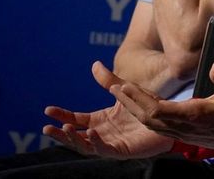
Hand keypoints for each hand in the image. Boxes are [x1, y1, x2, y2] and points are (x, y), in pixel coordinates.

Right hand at [43, 61, 173, 158]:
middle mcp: (103, 133)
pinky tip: (91, 132)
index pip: (76, 119)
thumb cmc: (146, 106)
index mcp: (101, 120)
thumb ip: (108, 81)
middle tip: (46, 128)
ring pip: (86, 146)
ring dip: (74, 139)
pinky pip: (105, 149)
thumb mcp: (124, 90)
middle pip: (76, 136)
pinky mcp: (122, 150)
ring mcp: (111, 143)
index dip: (62, 115)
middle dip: (60, 133)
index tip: (48, 110)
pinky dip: (96, 142)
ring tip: (65, 129)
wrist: (168, 118)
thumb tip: (94, 64)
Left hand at [112, 59, 213, 152]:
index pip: (158, 109)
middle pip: (148, 117)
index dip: (138, 98)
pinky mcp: (184, 134)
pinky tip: (141, 106)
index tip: (123, 85)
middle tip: (113, 86)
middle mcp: (184, 126)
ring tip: (122, 93)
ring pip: (150, 123)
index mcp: (194, 115)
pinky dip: (145, 115)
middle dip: (129, 102)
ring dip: (134, 108)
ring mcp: (183, 132)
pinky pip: (158, 126)